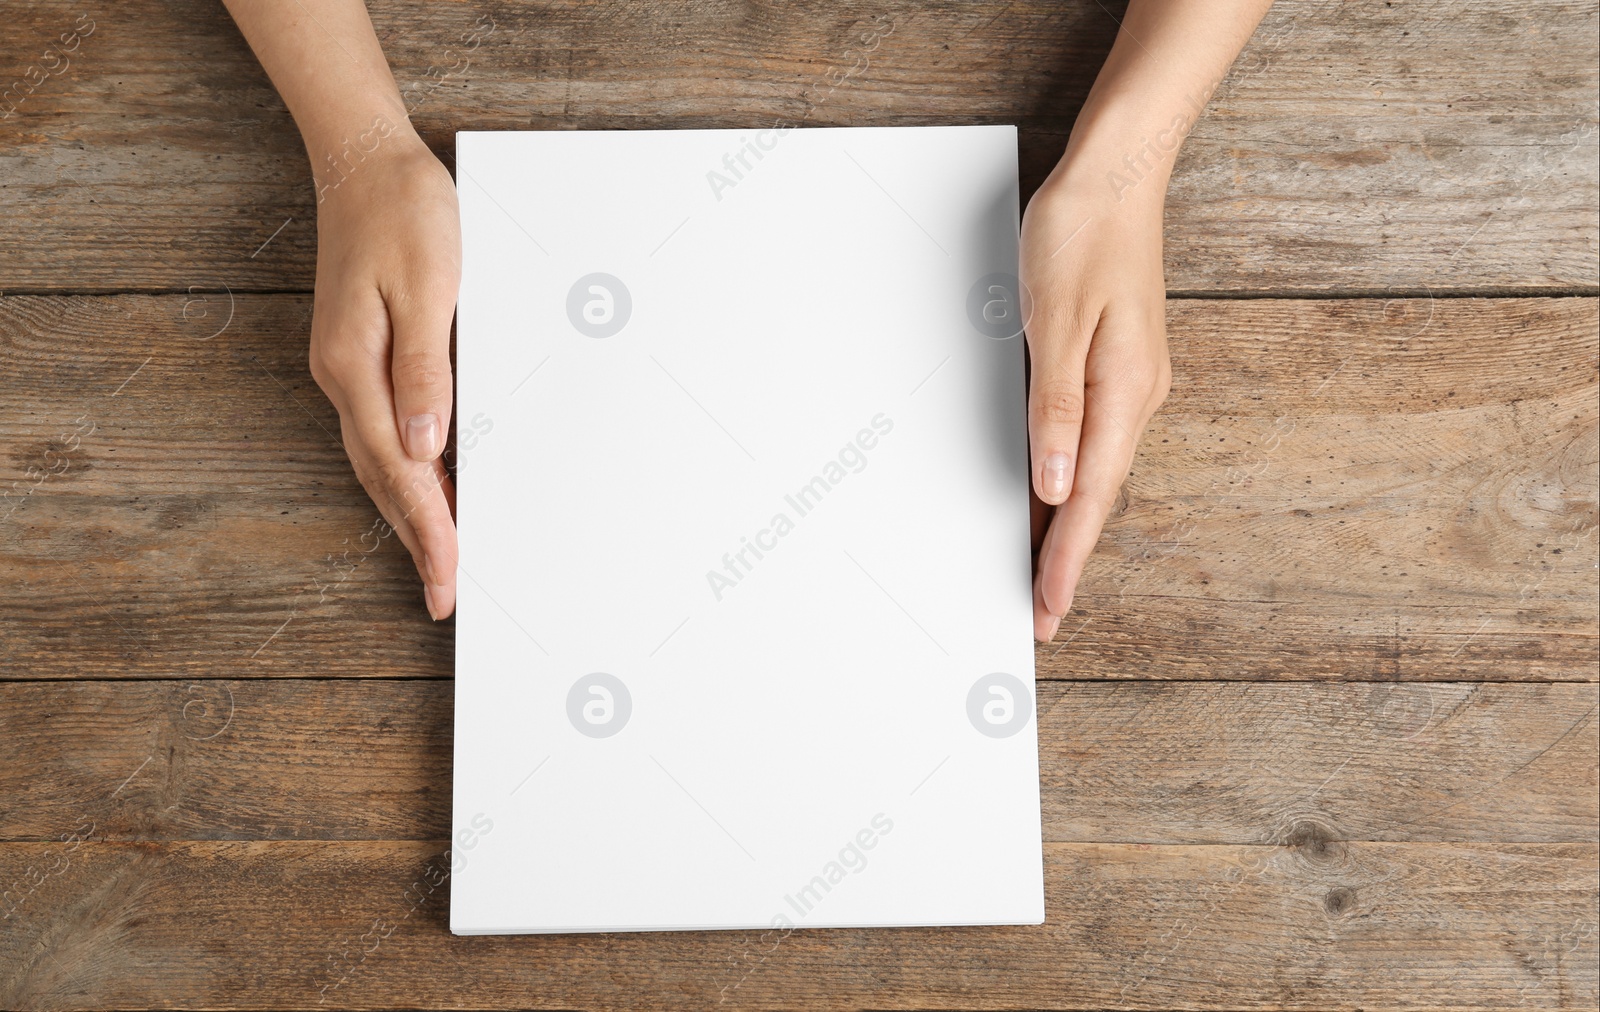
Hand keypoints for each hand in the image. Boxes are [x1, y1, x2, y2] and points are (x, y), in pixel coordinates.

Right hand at [307, 133, 460, 619]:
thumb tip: (427, 449)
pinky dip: (407, 473)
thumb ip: (426, 369)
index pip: (400, 470)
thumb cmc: (406, 214)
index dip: (429, 529)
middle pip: (385, 479)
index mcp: (357, 367)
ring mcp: (347, 368)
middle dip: (417, 541)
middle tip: (444, 596)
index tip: (448, 577)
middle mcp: (344, 377)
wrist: (365, 161)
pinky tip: (428, 489)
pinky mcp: (361, 355)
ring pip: (380, 462)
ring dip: (410, 514)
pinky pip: (383, 432)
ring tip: (438, 562)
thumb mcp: (427, 286)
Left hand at [1019, 172, 1172, 641]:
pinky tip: (1053, 498)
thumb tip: (1058, 486)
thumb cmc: (1081, 237)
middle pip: (1097, 498)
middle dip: (1067, 559)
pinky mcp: (1113, 366)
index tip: (1046, 611)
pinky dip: (1070, 481)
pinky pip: (1091, 442)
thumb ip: (1055, 409)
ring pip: (1095, 475)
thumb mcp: (1056, 323)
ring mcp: (1127, 382)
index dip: (1065, 560)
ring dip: (1068, 526)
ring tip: (1040, 575)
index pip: (1090, 499)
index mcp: (1122, 393)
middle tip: (1041, 615)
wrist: (1115, 175)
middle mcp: (1134, 397)